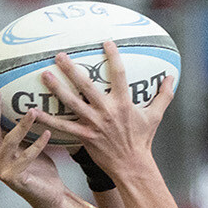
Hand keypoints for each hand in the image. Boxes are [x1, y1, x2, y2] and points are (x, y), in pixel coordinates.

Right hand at [0, 85, 63, 198]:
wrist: (50, 196)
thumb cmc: (39, 168)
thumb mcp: (27, 144)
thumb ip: (18, 129)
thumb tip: (25, 100)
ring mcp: (0, 169)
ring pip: (9, 141)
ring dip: (22, 125)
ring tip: (33, 110)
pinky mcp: (13, 179)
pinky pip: (26, 157)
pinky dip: (38, 145)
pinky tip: (47, 133)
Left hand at [32, 40, 174, 176]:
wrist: (133, 166)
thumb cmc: (143, 140)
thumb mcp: (155, 116)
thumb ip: (163, 95)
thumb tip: (172, 76)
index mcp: (124, 103)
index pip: (119, 74)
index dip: (113, 56)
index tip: (105, 41)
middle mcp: (107, 111)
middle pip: (87, 85)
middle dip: (72, 69)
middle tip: (59, 55)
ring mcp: (94, 123)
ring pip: (72, 102)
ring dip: (57, 88)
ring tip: (44, 75)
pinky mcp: (85, 136)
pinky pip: (63, 126)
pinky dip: (48, 119)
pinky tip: (34, 111)